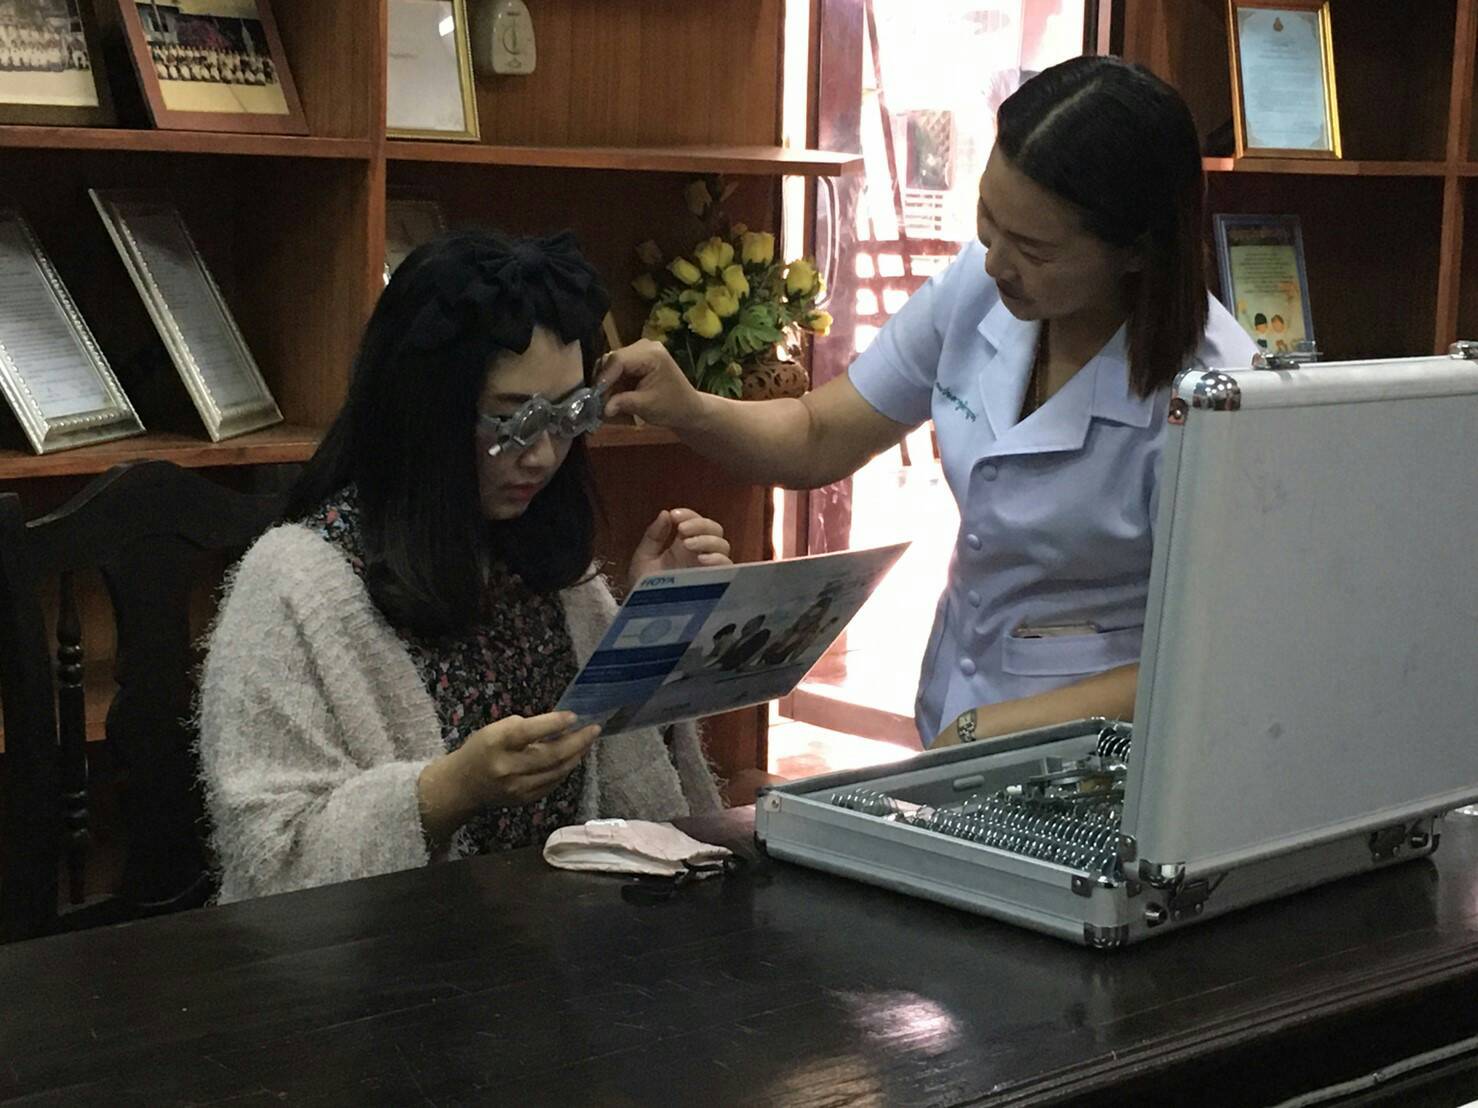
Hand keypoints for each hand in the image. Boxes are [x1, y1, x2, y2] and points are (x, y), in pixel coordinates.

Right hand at [419, 712, 599, 842]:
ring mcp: (517, 787)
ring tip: (588, 742)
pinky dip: (565, 769)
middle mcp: (507, 767)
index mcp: (496, 744)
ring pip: (556, 771)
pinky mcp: (524, 800)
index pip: (529, 731)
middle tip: (594, 729)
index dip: (554, 723)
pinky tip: (573, 758)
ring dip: (576, 755)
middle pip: (551, 755)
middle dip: (577, 741)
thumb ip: (523, 727)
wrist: (461, 787)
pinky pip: (552, 783)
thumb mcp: (494, 730)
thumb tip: (557, 726)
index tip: (573, 715)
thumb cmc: (480, 750)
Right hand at [597, 340, 706, 428]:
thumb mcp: (647, 406)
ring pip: (612, 363)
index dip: (604, 377)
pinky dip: (613, 382)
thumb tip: (603, 408)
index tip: (594, 397)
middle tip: (596, 402)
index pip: (619, 360)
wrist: (688, 409)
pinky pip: (617, 368)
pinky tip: (611, 396)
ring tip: (603, 401)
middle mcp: (645, 346)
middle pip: (613, 359)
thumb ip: (624, 403)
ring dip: (607, 382)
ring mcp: (640, 351)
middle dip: (604, 381)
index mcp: (652, 354)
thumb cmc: (672, 407)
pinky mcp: (637, 359)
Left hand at [628, 508, 730, 590]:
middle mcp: (699, 554)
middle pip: (715, 530)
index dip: (689, 514)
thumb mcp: (644, 557)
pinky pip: (727, 567)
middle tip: (682, 529)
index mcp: (683, 545)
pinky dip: (718, 559)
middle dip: (700, 524)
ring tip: (688, 544)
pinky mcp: (715, 584)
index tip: (674, 516)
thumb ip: (654, 535)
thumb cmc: (644, 588)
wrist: (643, 614)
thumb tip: (665, 513)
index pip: (696, 522)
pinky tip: (702, 559)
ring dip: (707, 540)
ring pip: (723, 545)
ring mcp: (708, 569)